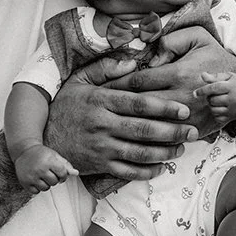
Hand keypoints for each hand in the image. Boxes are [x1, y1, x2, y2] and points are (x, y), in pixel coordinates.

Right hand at [13, 144, 78, 193]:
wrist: (23, 151)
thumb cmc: (42, 154)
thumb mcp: (55, 156)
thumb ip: (66, 165)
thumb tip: (76, 173)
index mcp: (49, 161)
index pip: (62, 174)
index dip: (63, 175)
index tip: (60, 173)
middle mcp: (40, 169)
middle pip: (54, 182)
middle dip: (54, 179)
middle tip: (49, 173)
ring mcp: (31, 176)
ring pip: (45, 188)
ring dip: (46, 184)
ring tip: (43, 176)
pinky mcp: (24, 182)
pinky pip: (36, 192)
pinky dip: (37, 188)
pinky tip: (36, 179)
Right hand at [45, 57, 197, 179]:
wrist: (42, 138)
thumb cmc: (67, 106)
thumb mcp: (79, 81)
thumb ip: (105, 69)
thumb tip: (131, 63)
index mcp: (101, 101)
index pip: (138, 104)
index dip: (164, 107)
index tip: (184, 109)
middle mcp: (102, 125)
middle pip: (144, 129)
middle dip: (172, 131)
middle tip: (192, 131)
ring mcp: (101, 148)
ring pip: (139, 152)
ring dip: (164, 152)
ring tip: (181, 148)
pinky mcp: (99, 166)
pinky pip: (128, 171)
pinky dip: (147, 171)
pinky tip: (161, 167)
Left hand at [108, 27, 235, 136]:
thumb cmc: (218, 58)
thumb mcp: (198, 37)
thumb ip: (172, 39)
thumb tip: (152, 53)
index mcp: (178, 74)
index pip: (138, 82)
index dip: (117, 84)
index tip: (102, 87)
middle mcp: (181, 97)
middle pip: (140, 106)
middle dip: (118, 107)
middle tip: (98, 109)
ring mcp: (188, 117)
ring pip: (151, 125)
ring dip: (131, 126)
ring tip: (110, 126)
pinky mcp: (195, 131)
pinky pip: (167, 139)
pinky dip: (150, 140)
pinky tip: (134, 140)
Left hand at [193, 72, 235, 123]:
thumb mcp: (229, 76)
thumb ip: (215, 77)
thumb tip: (202, 76)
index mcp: (231, 87)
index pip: (214, 88)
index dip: (202, 90)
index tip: (195, 93)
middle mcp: (232, 99)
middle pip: (212, 100)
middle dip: (209, 97)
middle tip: (214, 94)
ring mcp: (233, 109)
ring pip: (214, 110)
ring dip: (212, 105)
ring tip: (217, 100)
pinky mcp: (233, 117)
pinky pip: (218, 117)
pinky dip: (216, 113)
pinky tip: (220, 107)